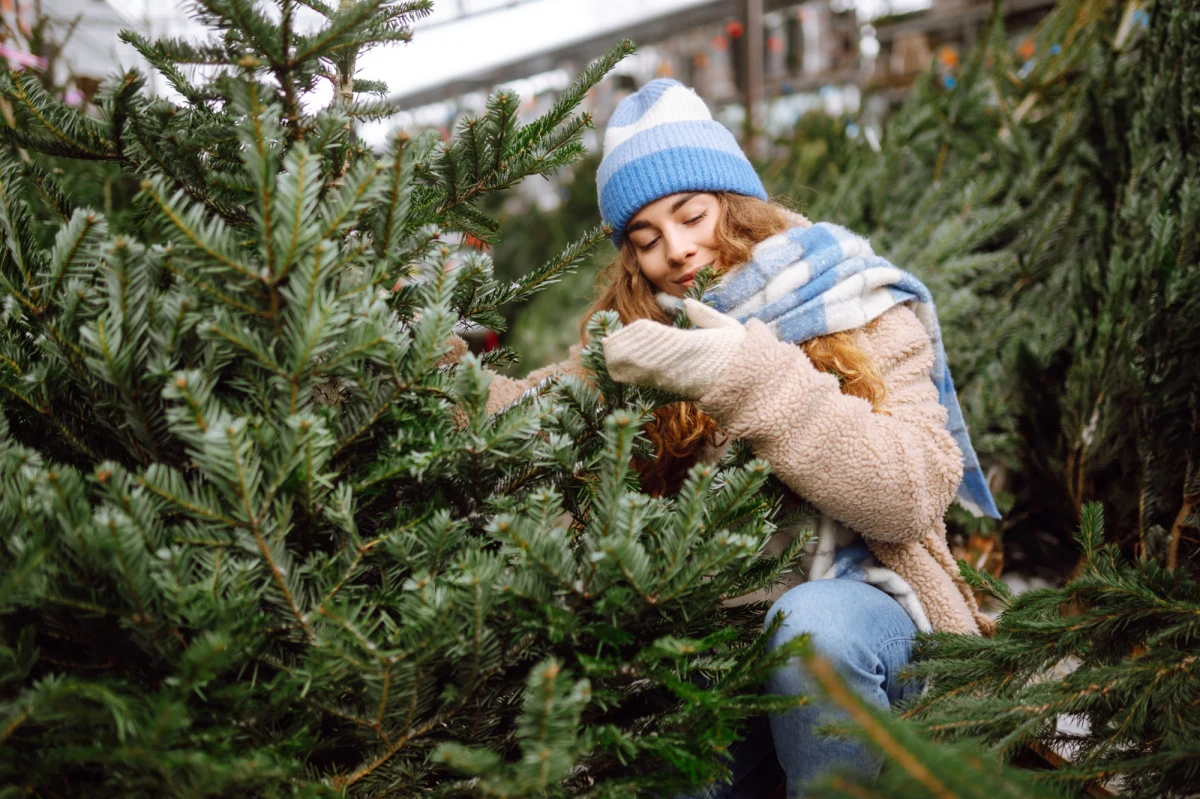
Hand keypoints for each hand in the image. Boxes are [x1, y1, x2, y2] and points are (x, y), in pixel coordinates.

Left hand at [602, 299, 745, 399]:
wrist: (754, 389)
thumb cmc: (742, 355)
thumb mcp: (729, 329)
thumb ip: (707, 316)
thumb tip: (687, 303)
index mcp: (697, 347)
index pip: (662, 341)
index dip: (641, 336)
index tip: (627, 329)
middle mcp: (684, 366)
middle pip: (646, 358)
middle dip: (625, 350)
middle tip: (606, 343)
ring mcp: (679, 381)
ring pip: (645, 374)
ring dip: (624, 364)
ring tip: (607, 354)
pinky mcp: (676, 391)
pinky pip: (651, 383)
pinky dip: (633, 375)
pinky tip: (619, 369)